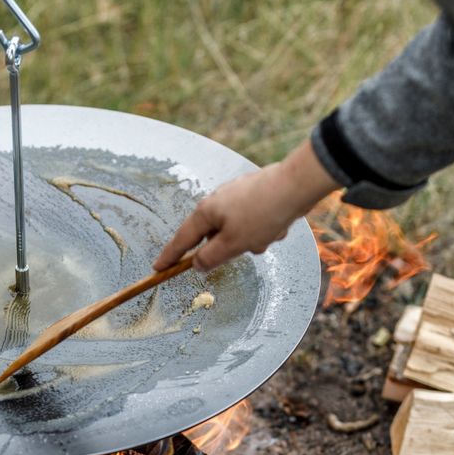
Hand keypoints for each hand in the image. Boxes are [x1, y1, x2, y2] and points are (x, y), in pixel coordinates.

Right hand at [153, 140, 339, 271]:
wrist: (295, 186)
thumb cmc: (261, 215)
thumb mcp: (233, 243)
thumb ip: (211, 257)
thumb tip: (196, 264)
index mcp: (206, 212)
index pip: (182, 240)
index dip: (170, 256)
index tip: (157, 268)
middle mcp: (217, 201)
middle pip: (215, 236)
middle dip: (234, 247)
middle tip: (250, 245)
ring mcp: (236, 196)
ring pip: (238, 231)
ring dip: (253, 239)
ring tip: (270, 233)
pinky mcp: (254, 195)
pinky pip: (254, 222)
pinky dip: (264, 228)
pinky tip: (278, 225)